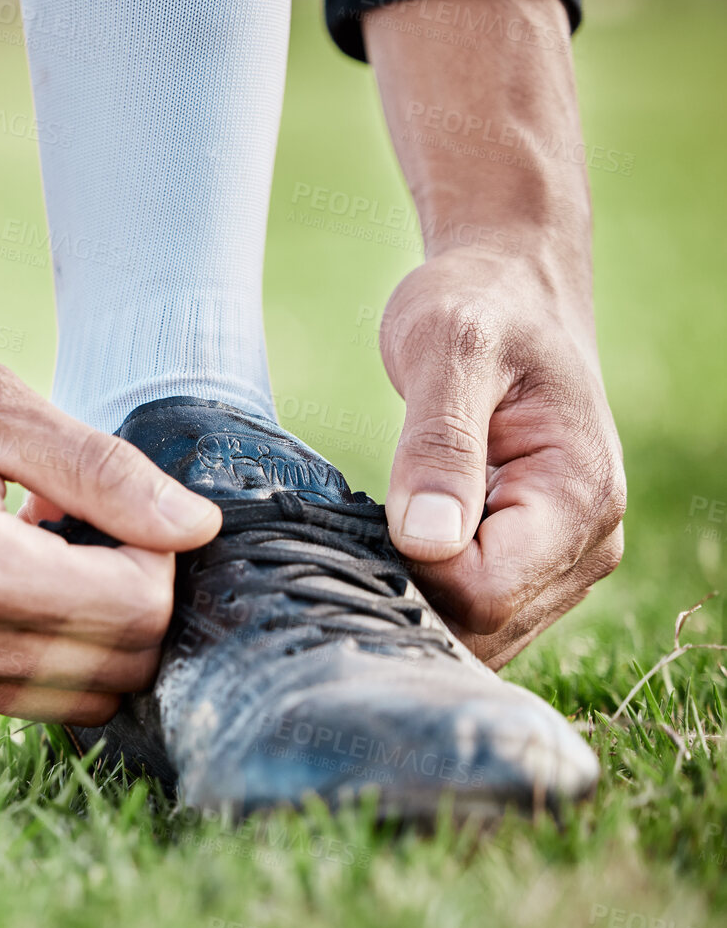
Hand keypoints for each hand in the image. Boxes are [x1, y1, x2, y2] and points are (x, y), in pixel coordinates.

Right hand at [0, 119, 220, 723]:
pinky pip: (19, 695)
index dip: (158, 551)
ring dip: (92, 626)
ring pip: (76, 696)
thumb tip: (195, 529)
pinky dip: (45, 644)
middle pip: (118, 667)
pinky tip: (7, 566)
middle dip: (136, 594)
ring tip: (43, 538)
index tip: (116, 497)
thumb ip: (101, 471)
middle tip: (89, 516)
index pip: (135, 610)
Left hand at [379, 248, 624, 667]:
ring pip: (475, 635)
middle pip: (480, 629)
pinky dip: (419, 596)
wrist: (508, 292)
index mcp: (579, 497)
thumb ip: (437, 444)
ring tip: (360, 539)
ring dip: (408, 601)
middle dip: (405, 596)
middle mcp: (587, 545)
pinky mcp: (532, 567)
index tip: (358, 524)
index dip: (411, 574)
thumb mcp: (446, 348)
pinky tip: (381, 551)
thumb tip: (425, 539)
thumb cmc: (477, 305)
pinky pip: (471, 617)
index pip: (484, 593)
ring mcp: (563, 564)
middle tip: (340, 537)